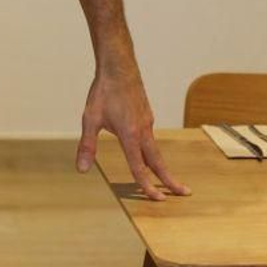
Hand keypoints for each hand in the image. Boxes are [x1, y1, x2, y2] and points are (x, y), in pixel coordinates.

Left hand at [75, 66, 189, 200]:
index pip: (140, 168)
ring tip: (167, 179)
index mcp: (130, 135)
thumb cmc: (103, 92)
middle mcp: (143, 130)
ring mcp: (147, 122)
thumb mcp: (90, 119)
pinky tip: (148, 151)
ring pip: (156, 149)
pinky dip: (154, 150)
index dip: (148, 187)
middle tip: (184, 193)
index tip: (158, 200)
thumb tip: (82, 169)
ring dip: (162, 166)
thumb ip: (88, 146)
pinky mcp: (147, 114)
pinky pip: (152, 137)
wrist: (119, 66)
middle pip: (158, 162)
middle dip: (169, 180)